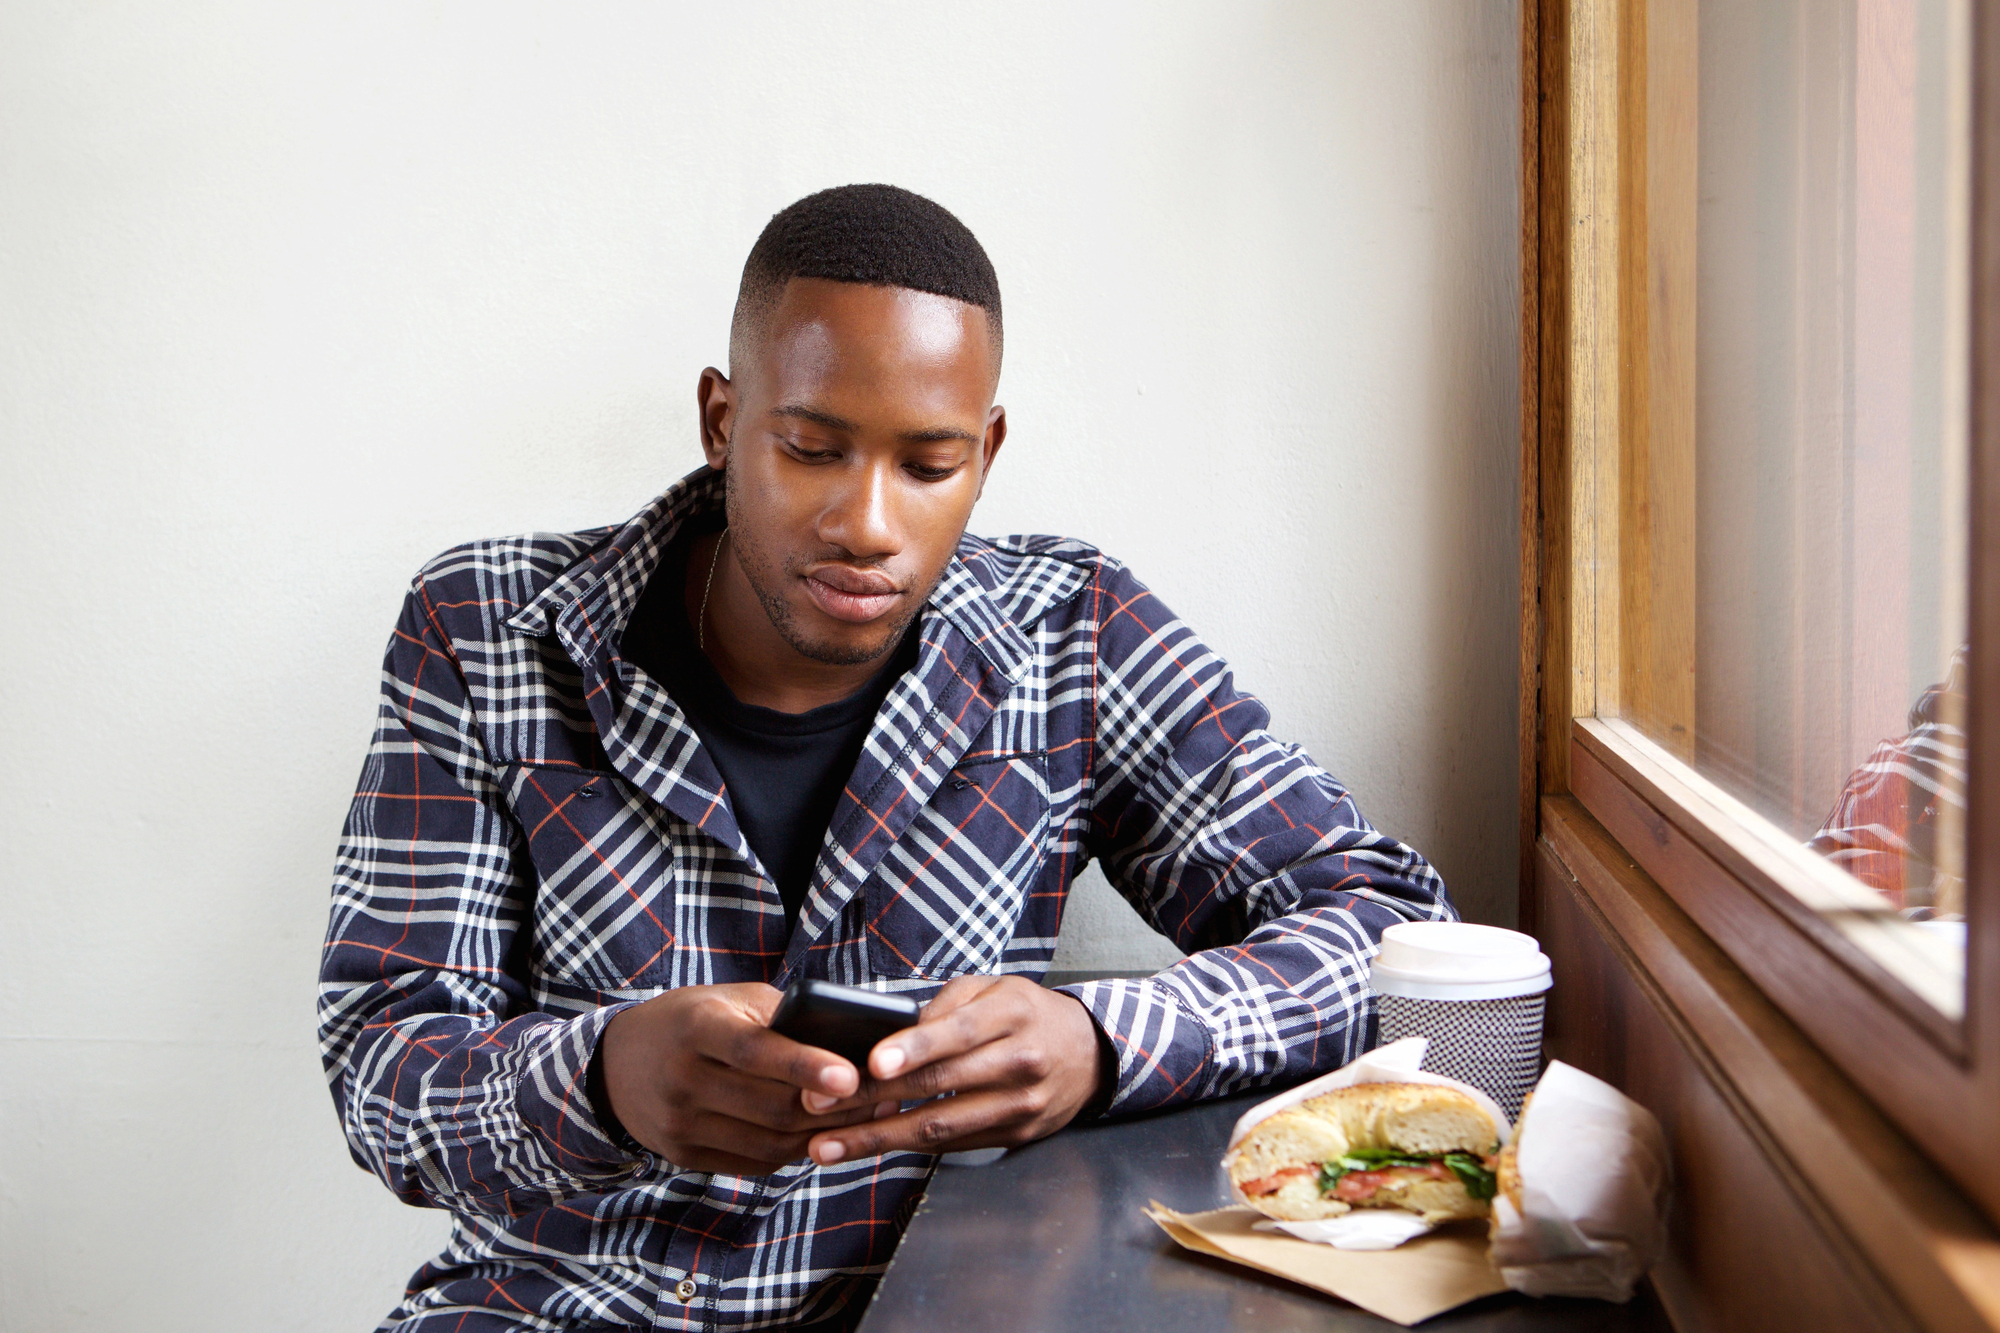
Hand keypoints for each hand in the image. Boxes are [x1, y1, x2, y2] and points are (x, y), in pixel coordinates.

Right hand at [600, 982, 895, 1174]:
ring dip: (826, 1132)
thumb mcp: (728, 1001)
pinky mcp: (685, 1156)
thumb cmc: (690, 1020)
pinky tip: (824, 1133)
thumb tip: (851, 1043)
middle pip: (771, 1105)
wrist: (617, 1065)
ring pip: (770, 1141)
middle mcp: (683, 1080)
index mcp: (695, 1028)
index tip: (850, 1075)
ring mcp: (681, 1125)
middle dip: (836, 1106)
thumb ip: (782, 1016)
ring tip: (867, 1115)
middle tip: (885, 1095)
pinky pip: (756, 1161)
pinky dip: (797, 1149)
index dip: (804, 1064)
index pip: (754, 1051)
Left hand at [797, 974, 1107, 1164]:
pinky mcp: (1016, 1137)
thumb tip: (892, 1032)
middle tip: (818, 1106)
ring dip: (877, 1139)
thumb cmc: (1027, 1013)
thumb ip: (945, 1006)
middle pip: (939, 1087)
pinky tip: (867, 1145)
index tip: (871, 1063)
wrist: (1089, 1054)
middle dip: (872, 1100)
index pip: (956, 1034)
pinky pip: (952, 1145)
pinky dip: (906, 1146)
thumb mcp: (993, 989)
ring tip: (826, 1145)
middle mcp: (1020, 1062)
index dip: (913, 1049)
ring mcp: (1021, 1106)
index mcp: (1013, 1014)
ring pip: (940, 1128)